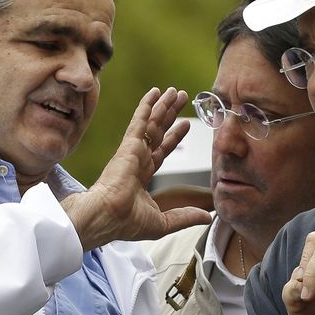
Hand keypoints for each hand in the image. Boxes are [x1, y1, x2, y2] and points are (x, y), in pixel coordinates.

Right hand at [61, 87, 211, 249]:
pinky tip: (154, 93)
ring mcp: (132, 151)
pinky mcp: (129, 145)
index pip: (161, 150)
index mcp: (142, 176)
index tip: (185, 124)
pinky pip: (140, 121)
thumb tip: (207, 216)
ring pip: (151, 123)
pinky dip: (147, 106)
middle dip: (170, 115)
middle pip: (158, 131)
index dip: (174, 137)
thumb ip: (185, 216)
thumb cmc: (126, 223)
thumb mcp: (164, 222)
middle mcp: (138, 160)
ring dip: (163, 106)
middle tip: (181, 98)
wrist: (107, 217)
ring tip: (174, 91)